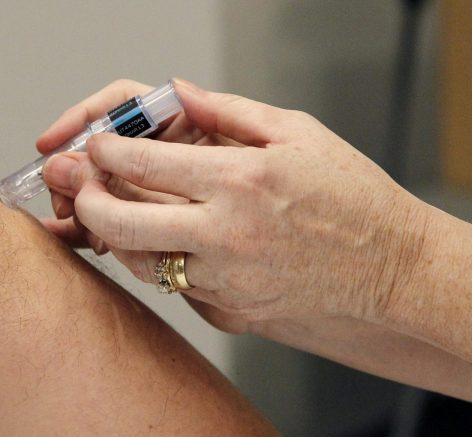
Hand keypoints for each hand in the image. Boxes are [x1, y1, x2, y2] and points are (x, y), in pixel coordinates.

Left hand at [39, 79, 431, 335]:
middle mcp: (225, 234)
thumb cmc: (352, 196)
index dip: (106, 150)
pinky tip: (159, 240)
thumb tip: (174, 91)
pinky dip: (157, 261)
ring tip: (112, 211)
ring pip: (140, 262)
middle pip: (123, 222)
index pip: (144, 162)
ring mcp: (225, 279)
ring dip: (115, 235)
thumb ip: (228, 111)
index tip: (97, 144)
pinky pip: (173, 286)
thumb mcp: (297, 133)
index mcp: (240, 180)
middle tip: (79, 186)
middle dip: (87, 200)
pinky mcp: (229, 309)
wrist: (392, 270)